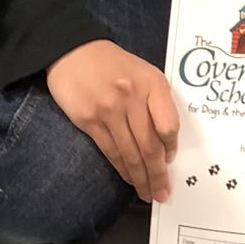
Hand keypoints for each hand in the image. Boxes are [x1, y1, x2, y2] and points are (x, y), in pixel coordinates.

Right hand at [47, 40, 179, 202]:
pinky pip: (110, 151)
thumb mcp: (145, 72)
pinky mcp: (89, 120)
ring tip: (147, 193)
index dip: (171, 148)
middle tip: (162, 193)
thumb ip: (157, 102)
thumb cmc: (114, 64)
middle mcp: (132, 97)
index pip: (169, 125)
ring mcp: (109, 110)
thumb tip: (166, 141)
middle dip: (157, 174)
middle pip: (149, 146)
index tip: (171, 161)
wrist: (73, 50)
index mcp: (152, 84)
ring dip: (140, 178)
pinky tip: (128, 177)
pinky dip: (121, 168)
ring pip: (129, 153)